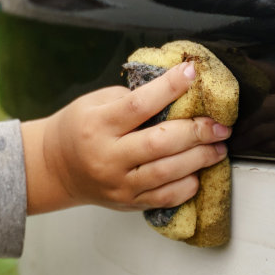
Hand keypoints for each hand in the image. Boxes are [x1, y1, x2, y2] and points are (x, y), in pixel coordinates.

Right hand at [21, 60, 230, 214]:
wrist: (55, 167)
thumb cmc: (80, 128)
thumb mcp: (96, 102)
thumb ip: (132, 97)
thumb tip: (175, 89)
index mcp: (98, 125)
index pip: (139, 105)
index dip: (169, 87)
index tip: (192, 73)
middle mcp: (107, 156)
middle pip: (160, 143)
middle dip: (196, 131)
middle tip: (220, 124)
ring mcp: (118, 183)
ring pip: (166, 173)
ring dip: (199, 158)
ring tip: (218, 147)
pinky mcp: (128, 202)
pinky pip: (164, 197)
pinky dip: (186, 185)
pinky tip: (198, 172)